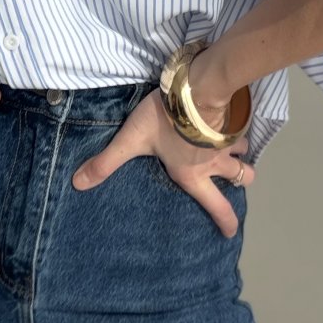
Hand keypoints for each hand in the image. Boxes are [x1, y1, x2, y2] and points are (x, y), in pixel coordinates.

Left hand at [70, 86, 253, 237]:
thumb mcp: (130, 141)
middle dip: (241, 181)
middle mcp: (213, 161)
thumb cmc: (162, 121)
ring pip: (244, 152)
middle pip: (241, 179)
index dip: (225, 221)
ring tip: (233, 148)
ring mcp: (225, 139)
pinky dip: (237, 128)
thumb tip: (78, 184)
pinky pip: (240, 127)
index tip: (230, 232)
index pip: (215, 205)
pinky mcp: (232, 118)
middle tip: (237, 180)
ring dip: (240, 152)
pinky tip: (229, 121)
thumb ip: (106, 162)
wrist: (193, 90)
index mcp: (191, 173)